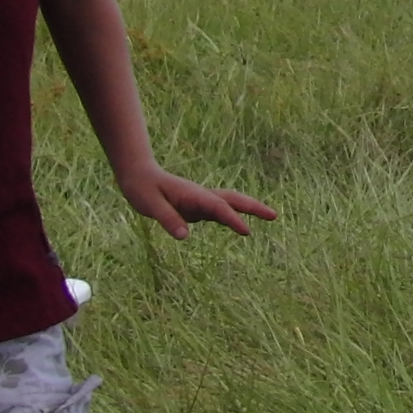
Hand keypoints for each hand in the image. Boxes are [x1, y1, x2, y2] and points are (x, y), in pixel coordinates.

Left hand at [116, 163, 277, 238]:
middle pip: (233, 200)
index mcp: (193, 195)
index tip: (246, 231)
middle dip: (254, 207)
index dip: (233, 219)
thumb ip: (168, 219)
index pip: (218, 208)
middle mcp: (201, 196)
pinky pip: (219, 212)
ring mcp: (200, 201)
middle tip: (275, 216)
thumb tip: (184, 237)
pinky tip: (240, 226)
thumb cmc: (142, 188)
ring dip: (248, 209)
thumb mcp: (150, 204)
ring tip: (269, 216)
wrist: (138, 175)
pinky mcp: (196, 207)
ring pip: (230, 204)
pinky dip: (233, 216)